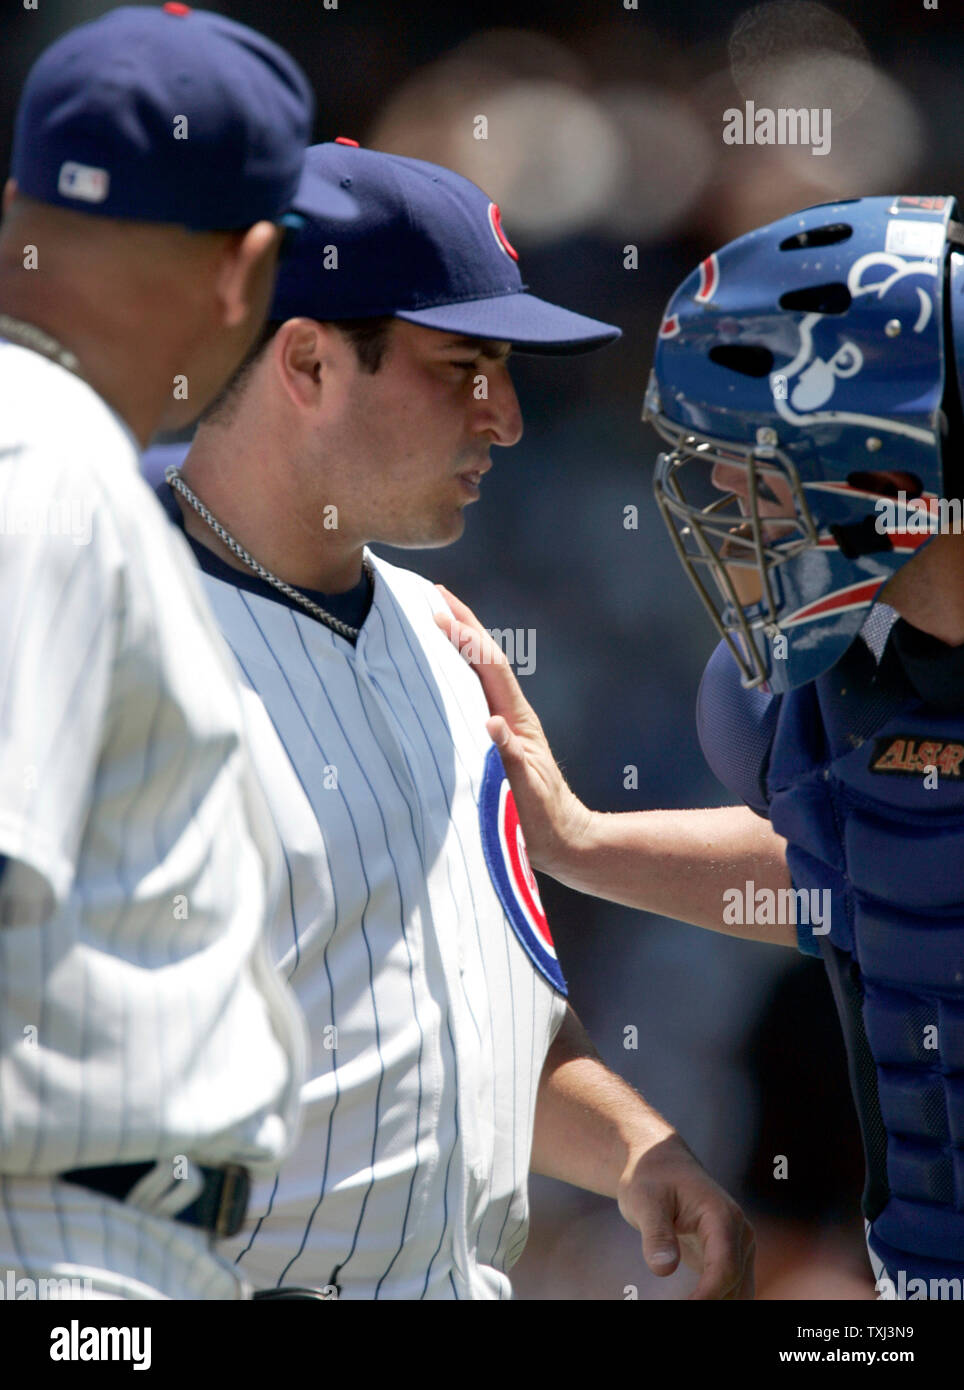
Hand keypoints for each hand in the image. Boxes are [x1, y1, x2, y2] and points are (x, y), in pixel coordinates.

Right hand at [434, 584, 591, 878]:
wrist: (563, 841)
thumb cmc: (543, 820)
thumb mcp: (526, 792)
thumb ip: (510, 758)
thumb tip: (492, 722)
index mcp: (516, 719)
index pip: (488, 667)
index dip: (466, 637)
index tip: (440, 611)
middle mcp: (509, 714)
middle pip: (483, 659)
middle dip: (462, 624)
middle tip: (433, 594)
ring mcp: (503, 725)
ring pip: (477, 674)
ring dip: (458, 644)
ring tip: (433, 618)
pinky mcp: (495, 740)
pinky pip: (471, 697)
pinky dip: (455, 675)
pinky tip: (438, 671)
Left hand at [617, 1133, 754, 1299]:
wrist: (658, 1165)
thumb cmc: (650, 1178)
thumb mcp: (644, 1200)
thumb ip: (656, 1234)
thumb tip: (663, 1269)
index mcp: (723, 1216)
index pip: (724, 1268)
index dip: (706, 1297)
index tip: (683, 1308)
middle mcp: (739, 1233)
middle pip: (734, 1285)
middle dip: (709, 1304)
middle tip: (673, 1307)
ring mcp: (738, 1247)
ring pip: (738, 1293)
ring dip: (715, 1304)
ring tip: (682, 1303)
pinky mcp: (727, 1257)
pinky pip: (729, 1290)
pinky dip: (714, 1302)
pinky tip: (690, 1303)